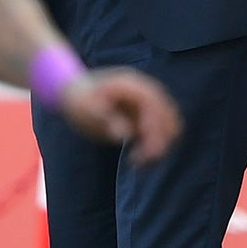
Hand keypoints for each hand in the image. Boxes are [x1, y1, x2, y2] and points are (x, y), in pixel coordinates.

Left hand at [59, 68, 182, 161]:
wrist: (76, 93)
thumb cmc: (80, 100)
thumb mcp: (87, 109)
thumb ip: (106, 119)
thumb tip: (124, 134)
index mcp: (131, 85)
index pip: (154, 103)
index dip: (153, 125)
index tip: (143, 148)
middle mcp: (145, 90)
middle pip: (168, 114)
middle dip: (160, 139)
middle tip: (141, 161)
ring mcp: (149, 102)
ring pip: (170, 123)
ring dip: (162, 143)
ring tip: (141, 161)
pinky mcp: (148, 114)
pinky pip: (163, 130)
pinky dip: (158, 144)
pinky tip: (140, 157)